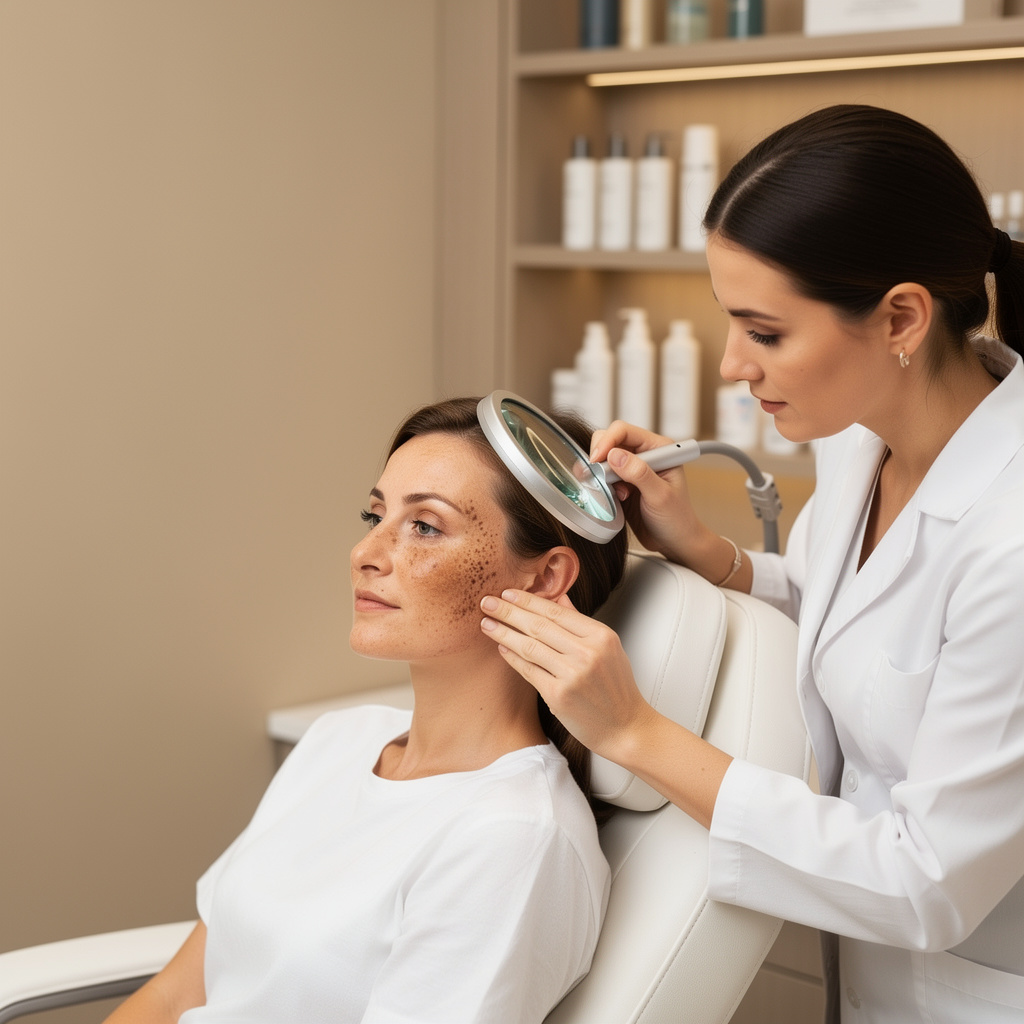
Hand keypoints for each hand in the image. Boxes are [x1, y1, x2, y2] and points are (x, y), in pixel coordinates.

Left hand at [480, 589, 652, 761]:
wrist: (626, 727)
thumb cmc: (616, 687)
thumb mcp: (608, 648)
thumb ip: (580, 622)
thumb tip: (559, 597)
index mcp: (600, 635)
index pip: (556, 611)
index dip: (528, 600)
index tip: (508, 593)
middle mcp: (587, 652)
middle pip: (539, 625)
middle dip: (508, 611)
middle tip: (487, 601)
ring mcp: (573, 674)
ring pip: (529, 646)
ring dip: (503, 632)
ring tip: (486, 623)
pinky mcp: (558, 695)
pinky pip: (528, 670)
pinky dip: (512, 657)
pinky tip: (501, 647)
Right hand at [591, 421, 707, 564]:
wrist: (674, 542)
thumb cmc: (676, 519)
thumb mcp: (660, 496)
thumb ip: (639, 474)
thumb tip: (615, 455)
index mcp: (658, 448)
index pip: (624, 431)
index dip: (607, 442)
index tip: (596, 460)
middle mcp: (644, 454)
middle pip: (609, 440)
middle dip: (600, 457)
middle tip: (599, 478)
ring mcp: (631, 468)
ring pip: (602, 459)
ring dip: (601, 475)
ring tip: (616, 494)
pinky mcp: (622, 483)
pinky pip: (602, 477)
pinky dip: (600, 486)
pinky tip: (615, 499)